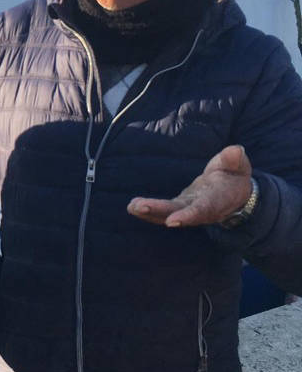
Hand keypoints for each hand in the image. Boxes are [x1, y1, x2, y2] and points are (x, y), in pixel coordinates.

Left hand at [127, 145, 252, 227]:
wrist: (235, 192)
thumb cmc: (236, 176)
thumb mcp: (239, 166)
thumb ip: (234, 160)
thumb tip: (236, 150)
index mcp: (217, 200)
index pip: (202, 209)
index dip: (188, 216)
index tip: (172, 221)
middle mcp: (201, 209)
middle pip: (178, 212)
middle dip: (159, 211)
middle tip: (139, 207)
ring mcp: (189, 209)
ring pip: (168, 214)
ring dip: (149, 212)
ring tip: (132, 207)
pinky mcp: (180, 206)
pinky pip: (164, 212)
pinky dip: (149, 211)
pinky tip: (133, 207)